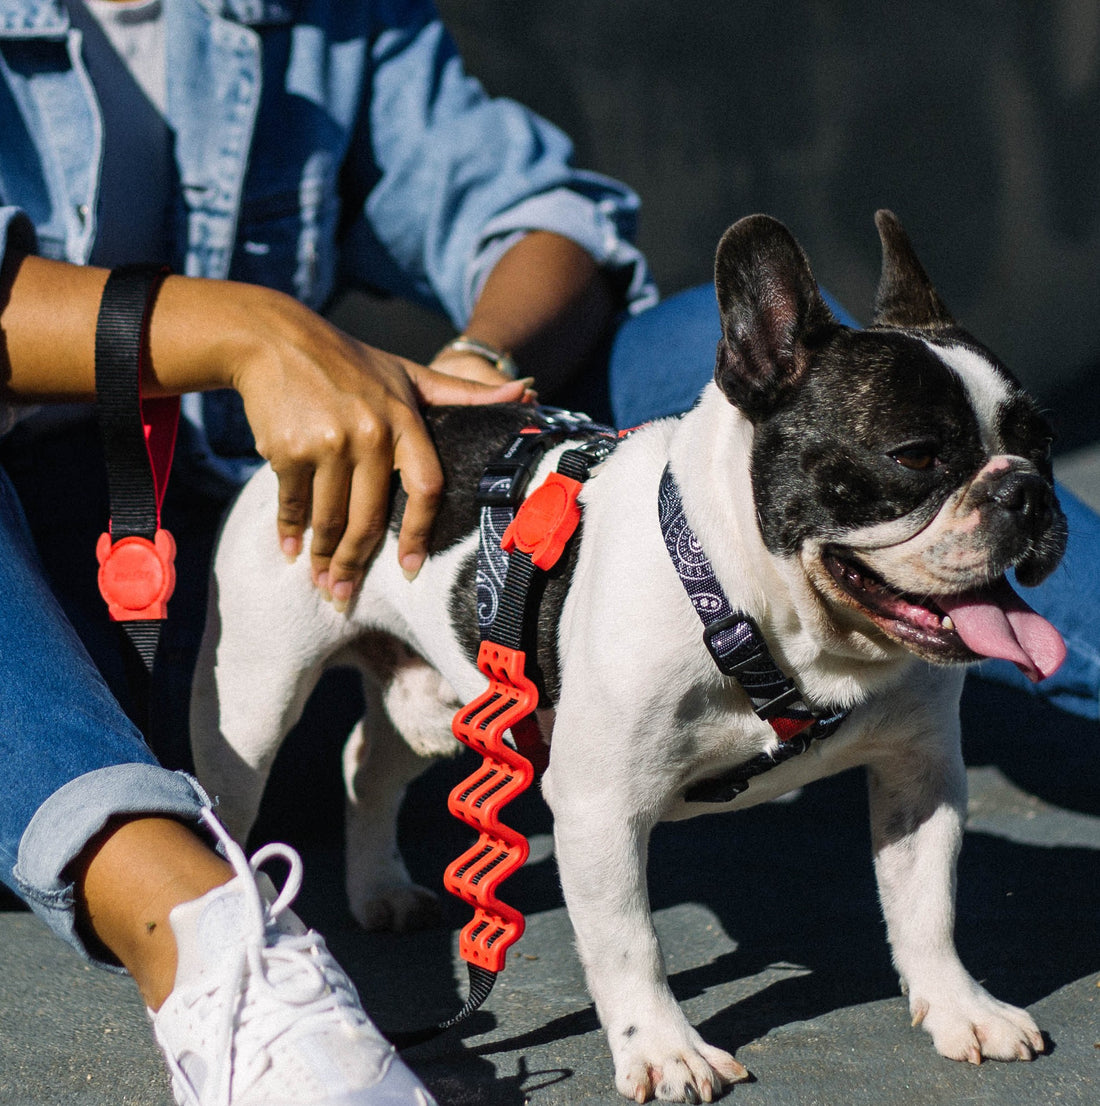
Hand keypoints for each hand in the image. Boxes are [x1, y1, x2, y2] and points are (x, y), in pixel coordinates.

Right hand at [225, 291, 530, 604]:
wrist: (276, 338)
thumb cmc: (351, 362)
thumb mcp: (410, 374)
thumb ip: (464, 393)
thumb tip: (528, 390)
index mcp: (404, 420)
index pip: (425, 487)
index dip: (421, 532)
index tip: (412, 567)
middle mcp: (369, 434)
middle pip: (369, 517)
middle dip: (355, 563)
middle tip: (346, 596)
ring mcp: (328, 442)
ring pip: (330, 518)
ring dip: (324, 559)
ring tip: (323, 585)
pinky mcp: (288, 448)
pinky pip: (293, 503)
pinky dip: (289, 532)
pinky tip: (291, 552)